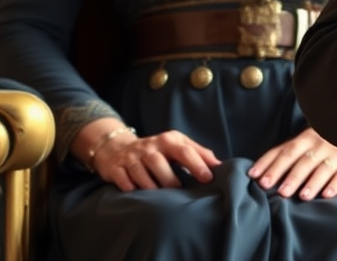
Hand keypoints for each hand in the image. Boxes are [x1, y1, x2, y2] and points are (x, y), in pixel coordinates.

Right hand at [89, 128, 220, 191]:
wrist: (118, 147)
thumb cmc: (156, 150)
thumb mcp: (177, 145)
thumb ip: (198, 153)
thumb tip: (219, 165)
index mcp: (168, 140)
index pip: (185, 150)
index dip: (197, 164)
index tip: (208, 178)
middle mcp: (150, 147)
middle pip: (161, 162)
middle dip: (171, 179)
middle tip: (179, 191)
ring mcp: (132, 157)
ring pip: (142, 173)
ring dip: (151, 186)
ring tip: (160, 196)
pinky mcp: (117, 168)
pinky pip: (124, 180)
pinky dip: (130, 187)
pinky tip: (136, 193)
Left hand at [248, 127, 336, 199]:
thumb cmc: (329, 140)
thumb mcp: (310, 139)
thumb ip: (290, 152)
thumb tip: (261, 171)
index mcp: (306, 137)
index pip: (284, 150)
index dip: (269, 163)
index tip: (254, 176)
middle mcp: (320, 145)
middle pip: (301, 160)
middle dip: (288, 175)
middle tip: (276, 190)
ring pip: (322, 169)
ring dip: (311, 182)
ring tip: (301, 196)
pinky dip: (335, 185)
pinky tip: (327, 194)